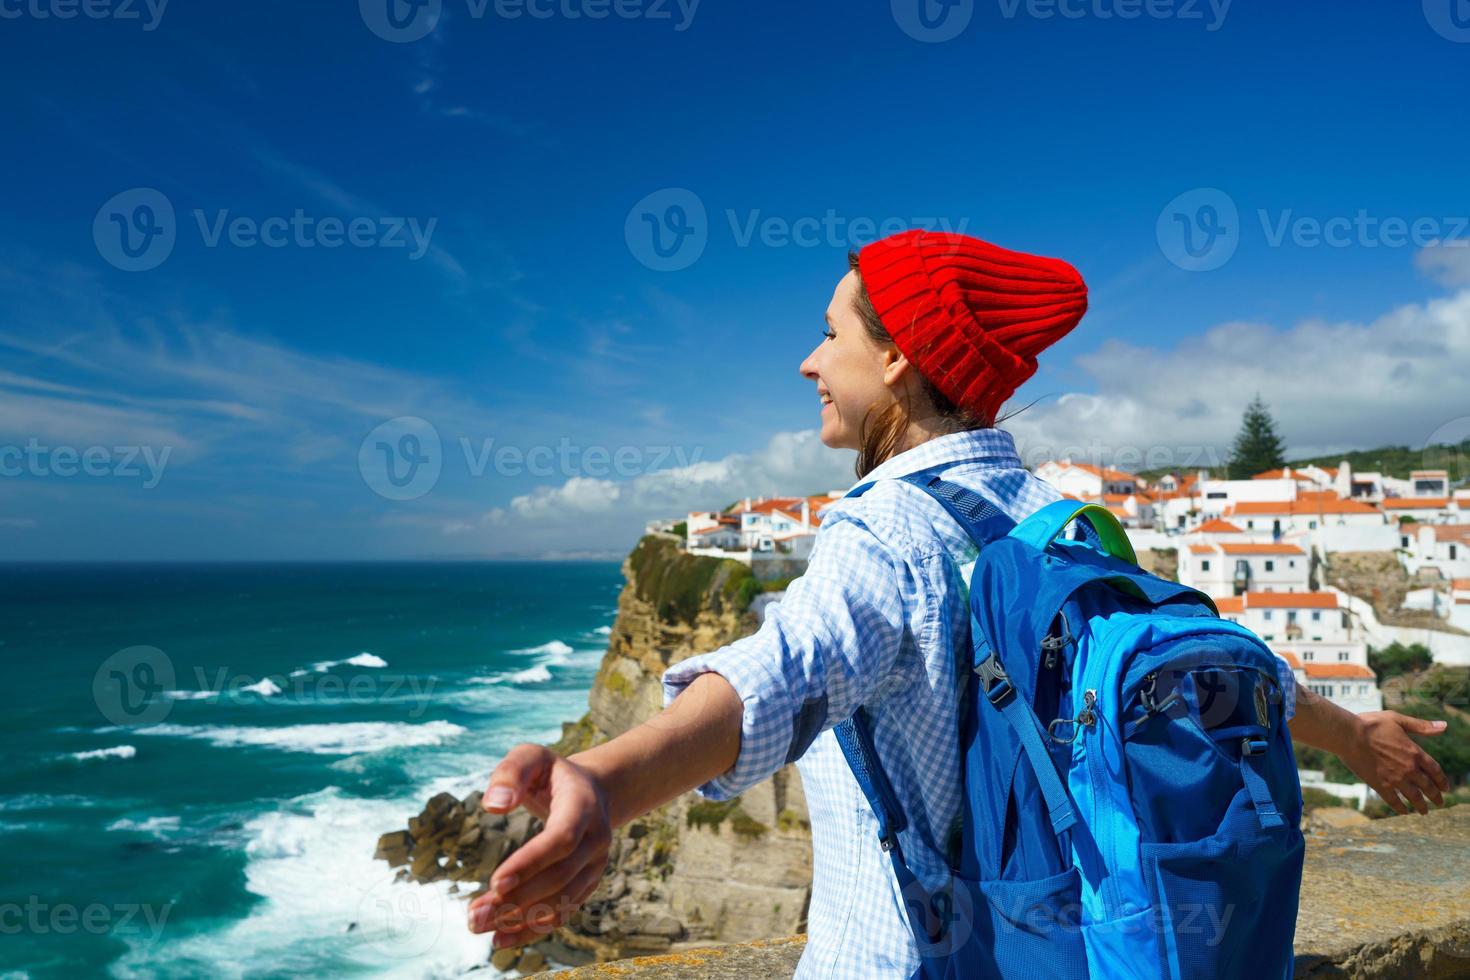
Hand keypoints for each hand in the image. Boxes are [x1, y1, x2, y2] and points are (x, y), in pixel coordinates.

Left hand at [466, 743, 612, 948]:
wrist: (591, 791)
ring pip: (562, 900)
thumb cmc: (551, 774)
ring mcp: (595, 865)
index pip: (562, 839)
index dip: (531, 863)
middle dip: (517, 899)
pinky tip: (500, 938)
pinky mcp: (587, 884)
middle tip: (475, 916)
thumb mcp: (531, 757)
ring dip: (521, 919)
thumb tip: (493, 805)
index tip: (495, 882)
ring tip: (479, 926)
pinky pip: (563, 912)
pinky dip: (533, 928)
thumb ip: (511, 772)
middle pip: (560, 877)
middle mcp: (596, 839)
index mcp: (584, 806)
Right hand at [1339, 712, 1450, 815]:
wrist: (1349, 735)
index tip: (1445, 788)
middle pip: (1427, 786)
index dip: (1442, 780)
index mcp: (1414, 752)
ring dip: (1421, 806)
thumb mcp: (1397, 720)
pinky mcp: (1380, 786)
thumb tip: (1445, 726)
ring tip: (1424, 811)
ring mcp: (1395, 779)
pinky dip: (1400, 808)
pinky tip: (1403, 812)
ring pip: (1414, 797)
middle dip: (1435, 796)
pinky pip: (1394, 801)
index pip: (1435, 770)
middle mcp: (1409, 769)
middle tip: (1439, 803)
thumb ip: (1421, 726)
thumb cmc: (1371, 724)